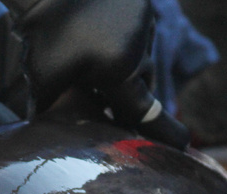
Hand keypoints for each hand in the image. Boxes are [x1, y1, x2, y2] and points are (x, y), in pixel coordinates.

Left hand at [2, 0, 188, 147]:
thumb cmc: (42, 36)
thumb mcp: (43, 81)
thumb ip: (55, 111)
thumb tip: (51, 136)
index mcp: (120, 71)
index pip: (146, 113)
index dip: (165, 134)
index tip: (185, 145)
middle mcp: (141, 47)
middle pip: (140, 87)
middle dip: (124, 98)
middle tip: (99, 103)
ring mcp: (145, 21)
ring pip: (141, 58)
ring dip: (122, 66)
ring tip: (90, 60)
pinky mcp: (142, 3)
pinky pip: (138, 32)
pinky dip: (122, 41)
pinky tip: (97, 36)